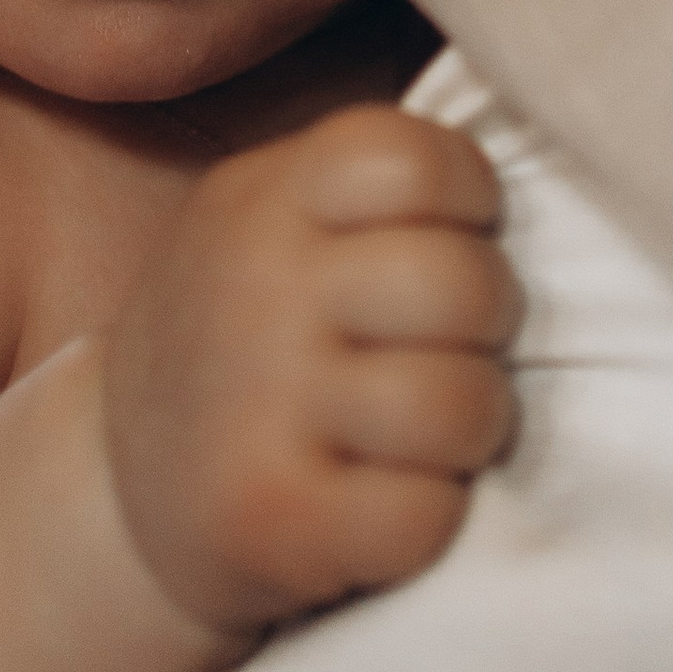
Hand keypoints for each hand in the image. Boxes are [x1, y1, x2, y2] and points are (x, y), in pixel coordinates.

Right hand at [102, 109, 518, 645]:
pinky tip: (384, 502)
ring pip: (459, 405)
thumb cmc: (255, 336)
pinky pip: (423, 516)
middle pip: (462, 286)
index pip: (418, 160)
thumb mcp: (282, 220)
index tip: (448, 242)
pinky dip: (430, 519)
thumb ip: (383, 190)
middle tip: (446, 352)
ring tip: (427, 434)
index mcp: (268, 196)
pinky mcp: (268, 520)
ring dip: (470, 431)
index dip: (471, 204)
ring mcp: (255, 407)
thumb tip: (551, 151)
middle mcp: (254, 288)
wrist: (121, 487)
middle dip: (488, 329)